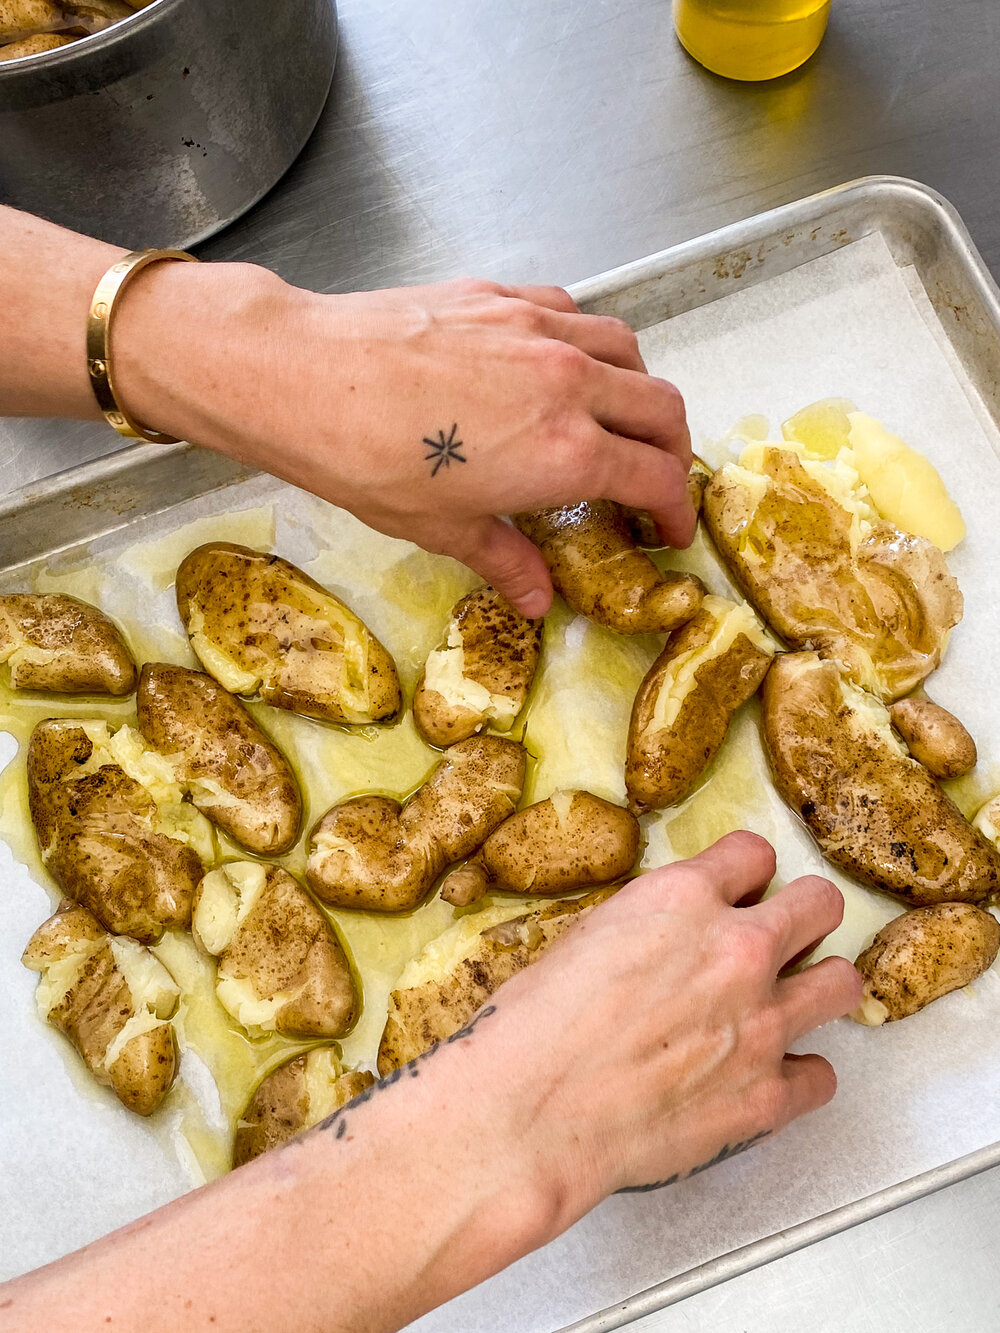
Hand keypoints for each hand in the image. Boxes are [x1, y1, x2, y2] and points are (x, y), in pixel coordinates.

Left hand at [113, 266, 694, 616]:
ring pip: (630, 352)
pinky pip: (576, 313)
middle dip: (674, 452)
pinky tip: (563, 364)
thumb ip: (506, 560)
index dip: (674, 511)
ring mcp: (540, 331)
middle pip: (663, 411)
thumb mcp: (441, 528)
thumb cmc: (364, 458)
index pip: (657, 479)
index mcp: (566, 453)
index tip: (668, 530)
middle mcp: (570, 385)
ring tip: (620, 419)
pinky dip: (590, 343)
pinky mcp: (504, 296)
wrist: (304, 376)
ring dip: (640, 390)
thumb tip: (537, 598)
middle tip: (656, 481)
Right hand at [469, 830, 860, 1219]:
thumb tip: (678, 935)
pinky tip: (765, 1077)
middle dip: (803, 917)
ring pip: (842, 982)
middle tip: (781, 939)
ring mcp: (763, 1023)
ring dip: (816, 988)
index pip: (754, 854)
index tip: (737, 894)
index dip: (743, 877)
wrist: (532, 1111)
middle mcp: (738, 949)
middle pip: (821, 904)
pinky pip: (822, 1076)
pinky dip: (797, 1076)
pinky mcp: (770, 1095)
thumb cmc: (536, 1025)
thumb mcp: (590, 935)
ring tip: (787, 1004)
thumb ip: (656, 924)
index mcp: (685, 897)